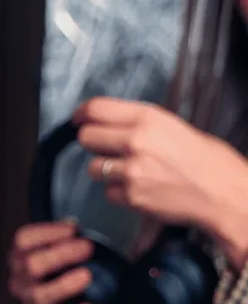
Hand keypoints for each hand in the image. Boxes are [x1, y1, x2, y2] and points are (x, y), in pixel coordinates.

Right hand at [8, 221, 95, 303]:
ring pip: (38, 296)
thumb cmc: (68, 270)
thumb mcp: (66, 249)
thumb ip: (69, 237)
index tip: (73, 229)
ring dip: (63, 285)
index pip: (22, 241)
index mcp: (22, 258)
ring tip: (87, 276)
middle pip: (29, 265)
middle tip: (87, 248)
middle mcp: (22, 281)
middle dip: (60, 255)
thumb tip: (82, 221)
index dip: (47, 233)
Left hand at [74, 97, 247, 258]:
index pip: (96, 108)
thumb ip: (139, 124)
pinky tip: (141, 188)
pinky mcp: (130, 195)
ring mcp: (131, 170)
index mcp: (149, 118)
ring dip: (106, 171)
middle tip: (107, 148)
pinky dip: (119, 193)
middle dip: (93, 143)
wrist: (224, 194)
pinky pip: (107, 193)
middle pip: (86, 137)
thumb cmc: (207, 162)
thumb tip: (109, 123)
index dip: (81, 114)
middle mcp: (136, 141)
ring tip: (132, 171)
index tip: (77, 119)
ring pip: (92, 168)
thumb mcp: (174, 128)